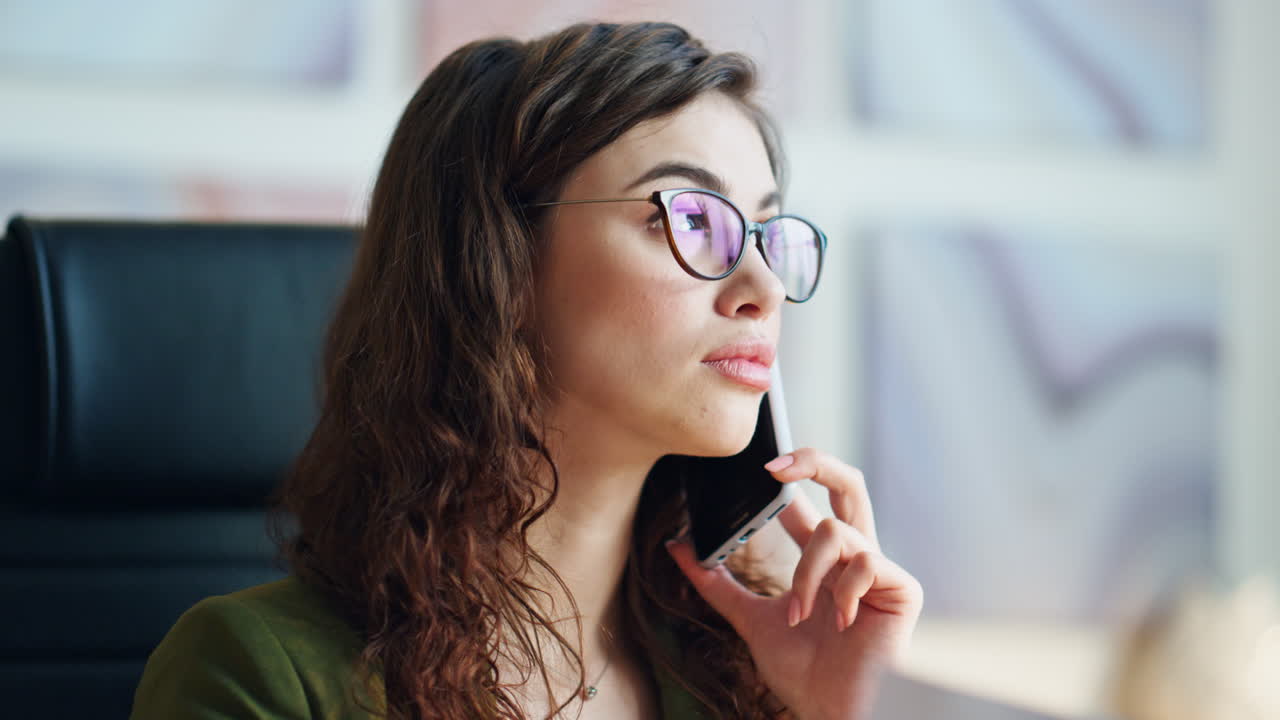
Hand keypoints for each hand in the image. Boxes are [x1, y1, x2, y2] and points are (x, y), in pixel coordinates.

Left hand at [666, 448, 922, 719]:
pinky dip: (840, 591)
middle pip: (847, 483)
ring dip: (805, 574)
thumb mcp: (749, 619)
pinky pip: (867, 561)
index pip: (807, 502)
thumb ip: (717, 584)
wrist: (830, 713)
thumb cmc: (803, 674)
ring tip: (798, 615)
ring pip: (835, 531)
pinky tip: (839, 621)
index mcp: (824, 560)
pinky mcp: (903, 589)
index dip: (788, 476)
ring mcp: (880, 570)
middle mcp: (854, 556)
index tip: (756, 467)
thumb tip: (677, 547)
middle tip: (774, 467)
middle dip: (814, 462)